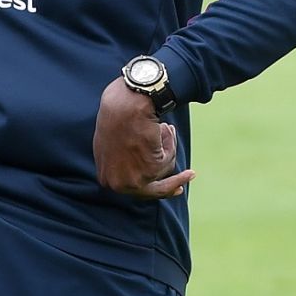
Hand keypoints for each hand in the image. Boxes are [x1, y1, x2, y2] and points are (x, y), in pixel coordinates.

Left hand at [93, 78, 195, 199]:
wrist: (125, 106)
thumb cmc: (118, 116)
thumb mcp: (113, 142)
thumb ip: (122, 160)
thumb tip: (138, 165)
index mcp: (106, 178)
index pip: (134, 188)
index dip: (154, 183)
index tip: (173, 185)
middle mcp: (117, 185)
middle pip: (152, 190)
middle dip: (173, 183)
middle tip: (190, 175)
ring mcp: (133, 181)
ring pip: (164, 171)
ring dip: (168, 147)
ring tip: (163, 127)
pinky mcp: (150, 171)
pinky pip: (169, 159)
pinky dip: (170, 142)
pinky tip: (163, 128)